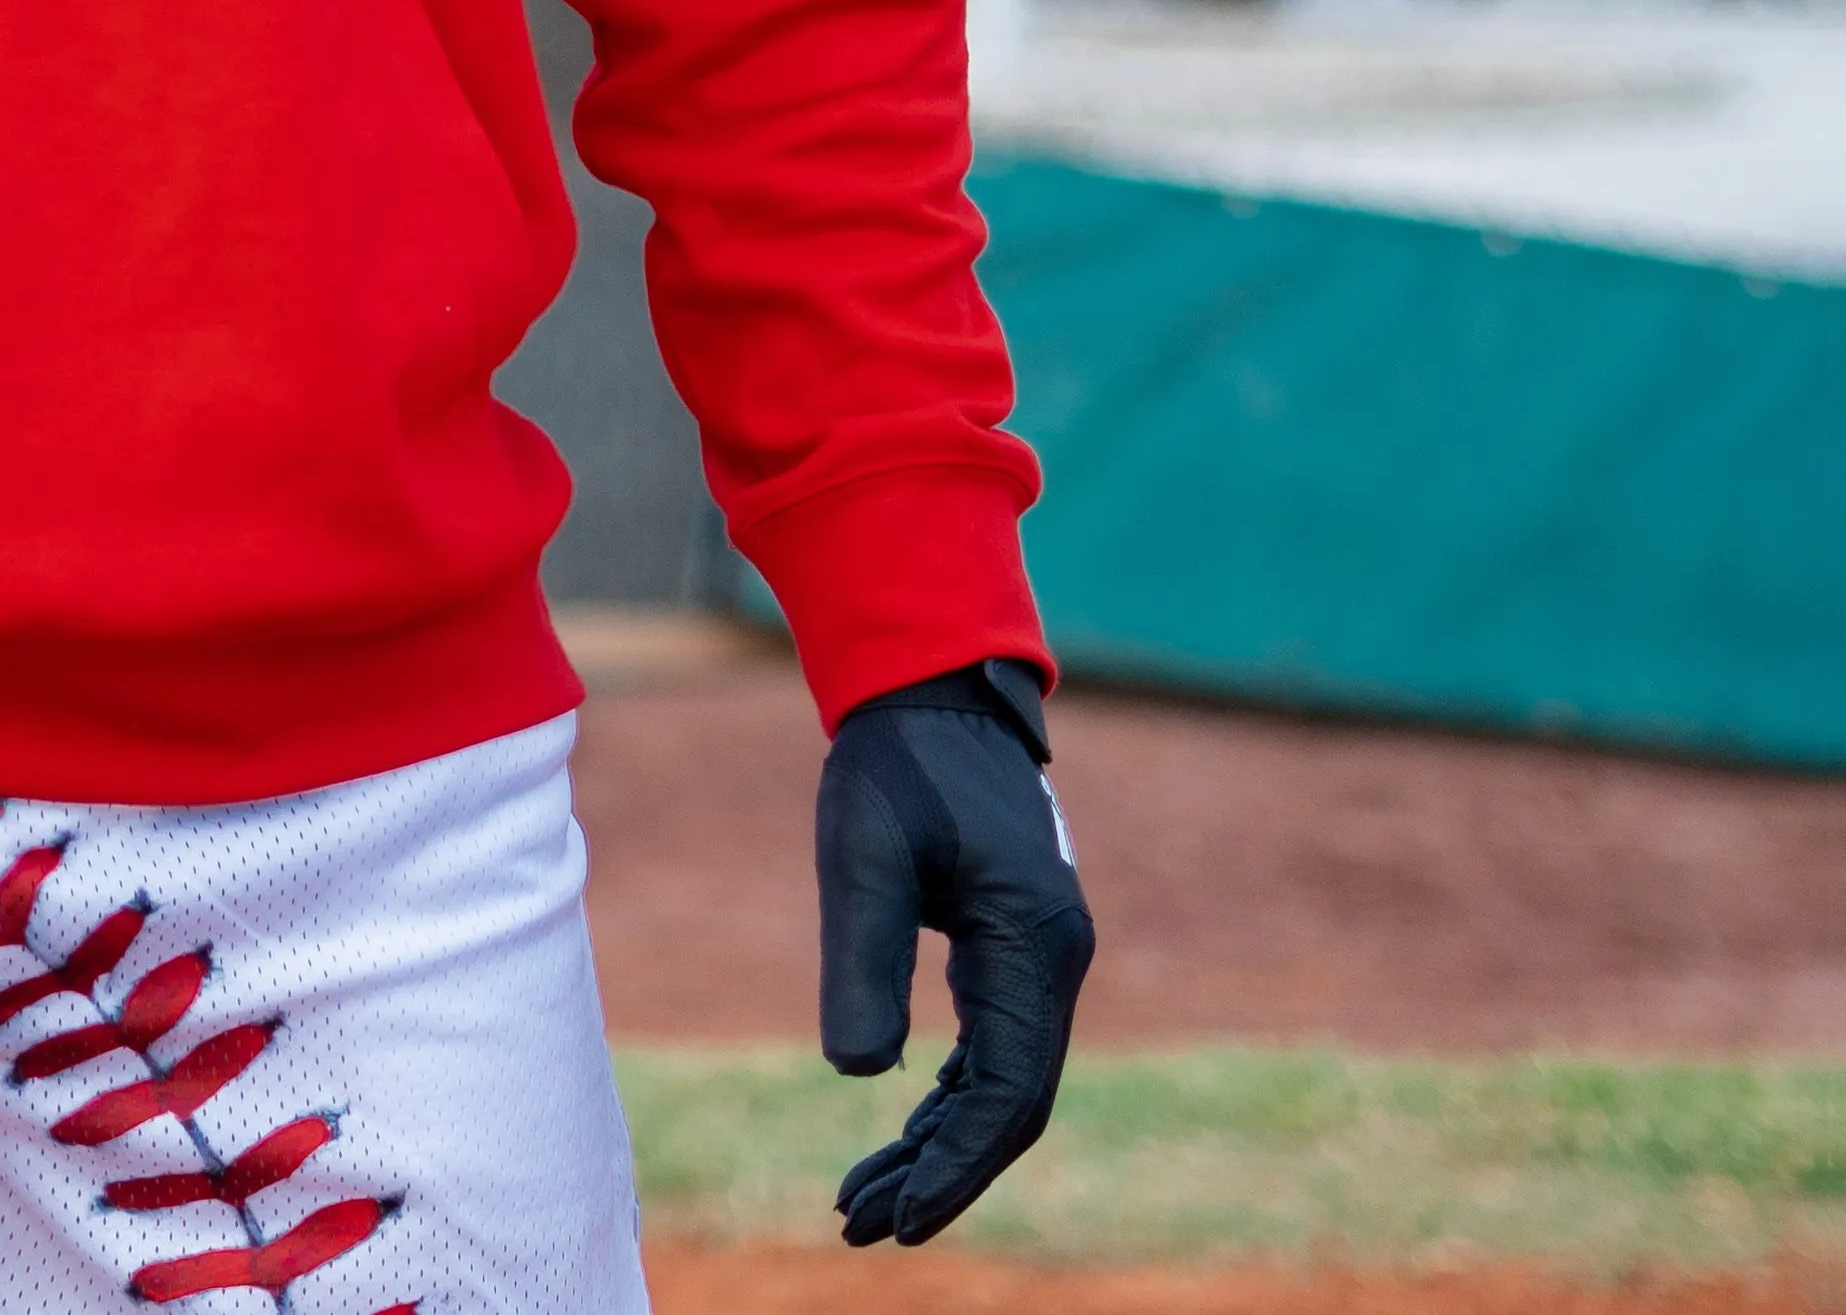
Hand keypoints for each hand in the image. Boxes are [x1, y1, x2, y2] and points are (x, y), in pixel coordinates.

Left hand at [817, 658, 1094, 1245]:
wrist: (929, 687)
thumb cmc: (894, 763)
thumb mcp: (863, 856)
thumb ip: (863, 960)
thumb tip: (857, 1074)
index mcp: (1034, 946)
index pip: (1007, 1096)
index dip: (954, 1167)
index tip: (895, 1218)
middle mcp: (1053, 960)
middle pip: (1008, 1104)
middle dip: (941, 1172)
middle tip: (861, 1224)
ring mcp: (1039, 952)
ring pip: (1001, 1079)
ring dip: (940, 1140)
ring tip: (865, 1195)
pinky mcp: (1013, 941)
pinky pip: (995, 1043)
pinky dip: (950, 1094)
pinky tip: (909, 1124)